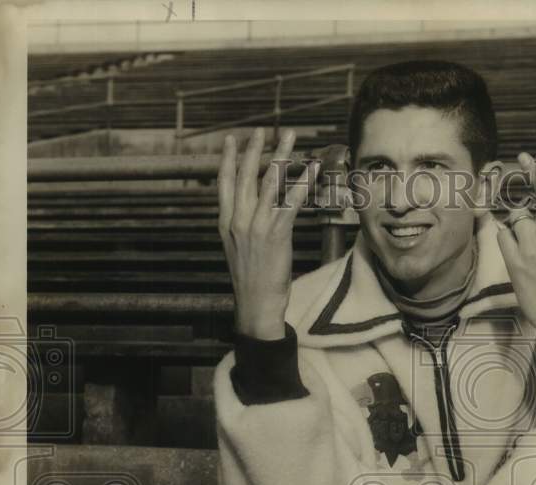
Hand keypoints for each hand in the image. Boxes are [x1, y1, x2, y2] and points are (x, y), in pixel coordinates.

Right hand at [218, 127, 320, 339]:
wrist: (256, 304)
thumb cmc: (250, 280)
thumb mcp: (236, 250)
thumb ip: (239, 227)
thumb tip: (247, 212)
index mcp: (225, 223)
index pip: (223, 183)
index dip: (227, 159)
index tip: (230, 139)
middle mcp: (238, 220)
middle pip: (244, 176)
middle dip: (252, 150)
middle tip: (260, 129)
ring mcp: (256, 225)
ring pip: (268, 182)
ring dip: (279, 155)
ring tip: (289, 136)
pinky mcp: (275, 233)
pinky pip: (290, 200)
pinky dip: (302, 182)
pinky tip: (312, 168)